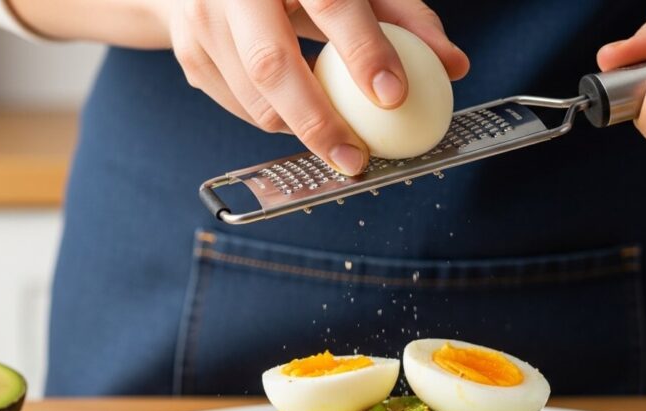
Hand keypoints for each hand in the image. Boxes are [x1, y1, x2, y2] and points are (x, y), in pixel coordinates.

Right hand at [165, 0, 468, 173]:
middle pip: (272, 66)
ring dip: (301, 129)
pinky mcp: (190, 56)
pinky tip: (300, 108)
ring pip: (255, 99)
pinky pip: (241, 108)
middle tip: (356, 161)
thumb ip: (407, 19)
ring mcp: (202, 21)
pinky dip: (277, 120)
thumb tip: (455, 66)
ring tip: (337, 136)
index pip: (331, 5)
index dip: (365, 52)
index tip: (394, 96)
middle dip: (319, 123)